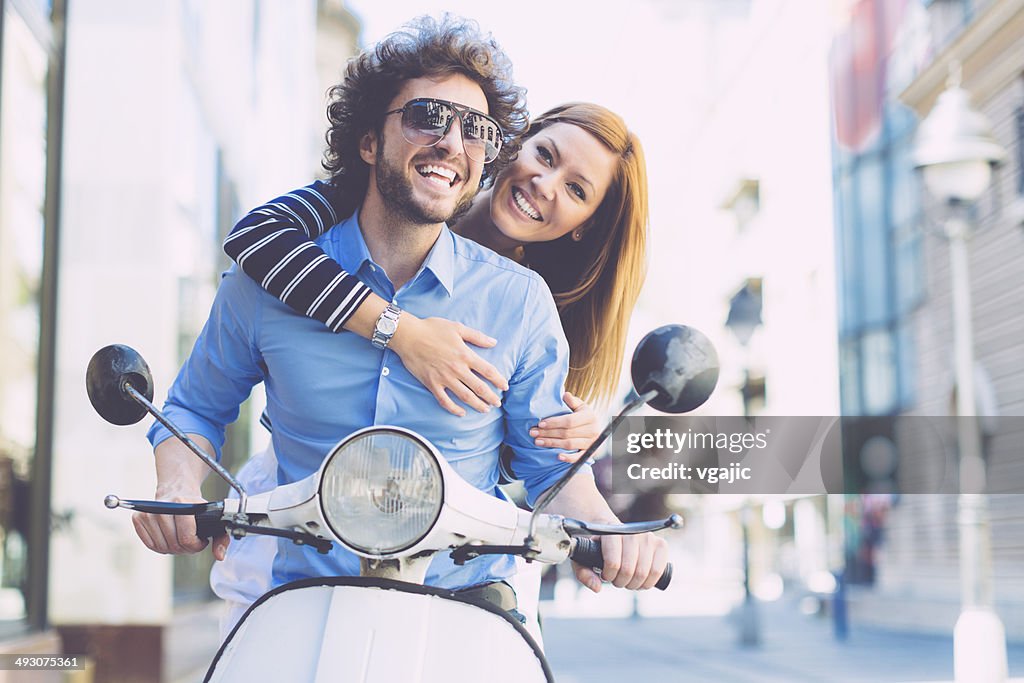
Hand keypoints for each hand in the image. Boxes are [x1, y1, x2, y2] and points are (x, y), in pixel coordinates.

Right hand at [132, 482, 227, 560]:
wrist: (177, 491)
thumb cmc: (196, 509)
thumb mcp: (213, 519)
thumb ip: (221, 538)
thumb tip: (220, 556)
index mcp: (181, 504)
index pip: (186, 539)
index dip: (196, 545)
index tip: (201, 540)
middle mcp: (162, 507)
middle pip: (174, 545)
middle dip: (186, 548)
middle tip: (191, 540)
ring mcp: (148, 513)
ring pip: (162, 547)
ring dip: (173, 548)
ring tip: (181, 537)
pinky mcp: (138, 518)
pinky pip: (150, 545)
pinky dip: (161, 546)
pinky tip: (169, 537)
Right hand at [390, 315, 508, 416]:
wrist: (408, 335)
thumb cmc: (432, 328)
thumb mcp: (457, 327)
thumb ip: (477, 336)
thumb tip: (493, 342)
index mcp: (465, 354)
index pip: (488, 371)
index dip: (498, 380)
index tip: (505, 386)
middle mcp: (457, 369)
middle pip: (479, 387)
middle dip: (490, 397)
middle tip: (497, 403)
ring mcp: (444, 378)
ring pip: (465, 396)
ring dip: (477, 405)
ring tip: (485, 410)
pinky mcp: (432, 384)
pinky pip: (444, 400)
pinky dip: (454, 409)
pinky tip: (461, 412)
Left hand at [529, 392, 598, 460]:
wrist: (595, 429)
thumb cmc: (583, 415)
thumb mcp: (580, 406)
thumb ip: (572, 401)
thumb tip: (565, 395)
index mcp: (589, 416)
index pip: (569, 421)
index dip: (554, 423)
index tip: (540, 423)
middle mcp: (593, 430)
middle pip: (567, 433)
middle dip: (548, 433)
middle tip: (533, 433)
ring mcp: (592, 443)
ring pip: (569, 445)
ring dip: (552, 444)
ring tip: (537, 442)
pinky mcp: (590, 453)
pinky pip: (579, 458)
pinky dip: (569, 458)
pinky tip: (557, 456)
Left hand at [572, 533, 667, 592]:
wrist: (610, 529)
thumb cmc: (595, 546)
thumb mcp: (583, 557)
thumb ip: (584, 573)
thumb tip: (597, 588)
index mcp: (611, 532)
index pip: (613, 562)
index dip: (609, 575)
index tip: (605, 575)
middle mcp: (632, 532)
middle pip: (629, 570)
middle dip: (621, 582)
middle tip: (616, 580)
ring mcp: (648, 537)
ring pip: (645, 573)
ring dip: (634, 584)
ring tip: (627, 580)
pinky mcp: (660, 544)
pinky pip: (659, 570)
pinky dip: (649, 582)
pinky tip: (641, 581)